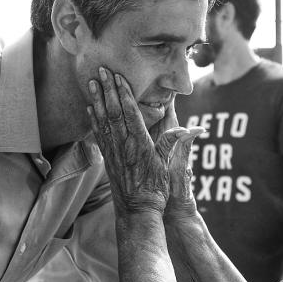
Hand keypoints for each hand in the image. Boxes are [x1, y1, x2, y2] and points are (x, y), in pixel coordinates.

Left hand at [87, 67, 202, 216]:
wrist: (137, 211)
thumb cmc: (156, 189)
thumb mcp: (169, 167)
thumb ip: (175, 145)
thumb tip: (192, 129)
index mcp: (140, 144)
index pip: (130, 114)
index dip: (124, 94)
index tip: (118, 77)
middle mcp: (124, 146)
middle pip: (114, 112)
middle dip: (108, 90)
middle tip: (102, 71)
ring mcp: (113, 151)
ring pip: (103, 121)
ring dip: (97, 100)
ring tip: (92, 82)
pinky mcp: (108, 158)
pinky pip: (99, 134)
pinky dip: (94, 119)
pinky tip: (90, 108)